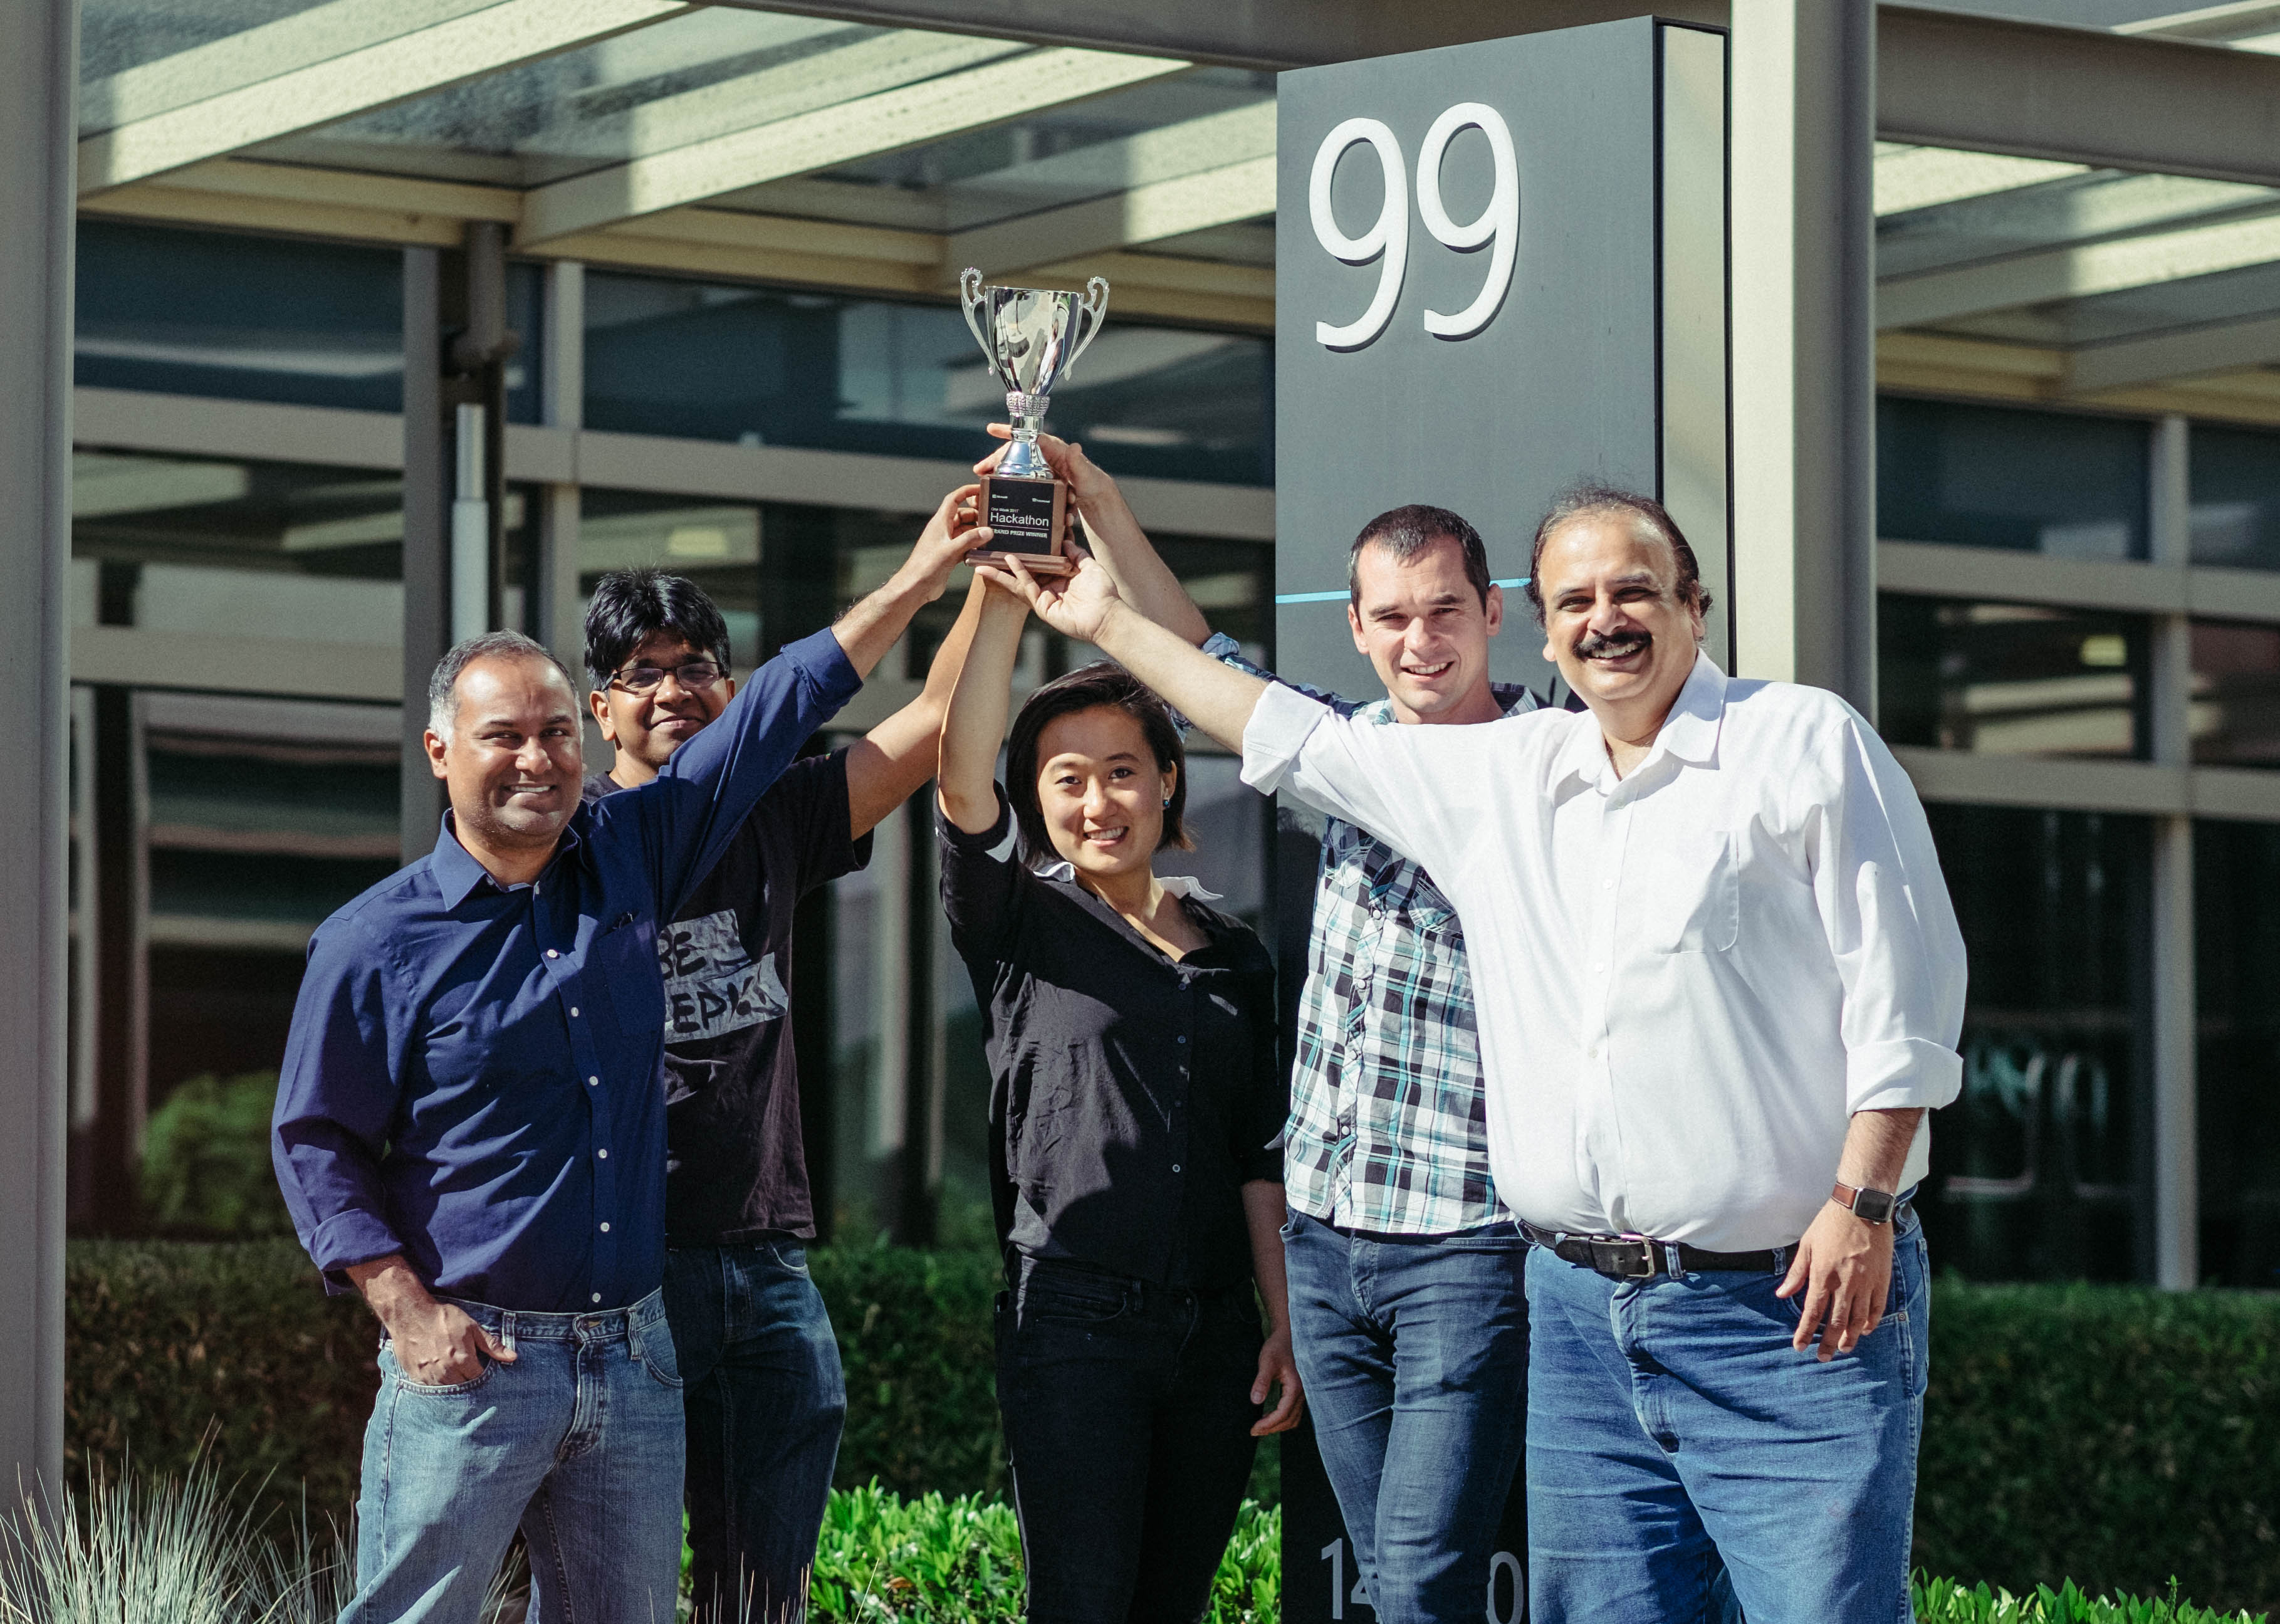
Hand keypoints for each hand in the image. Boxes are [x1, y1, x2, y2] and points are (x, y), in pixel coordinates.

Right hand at [351, 1256, 515, 1385]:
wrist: (411, 1314)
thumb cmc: (443, 1318)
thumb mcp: (472, 1327)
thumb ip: (491, 1345)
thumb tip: (512, 1357)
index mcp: (463, 1360)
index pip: (479, 1378)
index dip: (482, 1374)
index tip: (481, 1369)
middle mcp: (447, 1372)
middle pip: (463, 1387)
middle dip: (468, 1381)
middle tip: (467, 1371)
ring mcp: (430, 1376)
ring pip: (447, 1390)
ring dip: (453, 1384)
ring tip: (454, 1372)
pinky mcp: (416, 1377)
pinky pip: (431, 1388)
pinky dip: (437, 1384)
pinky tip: (440, 1374)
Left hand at [894, 483, 986, 601]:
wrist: (915, 586)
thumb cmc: (926, 566)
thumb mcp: (950, 550)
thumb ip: (970, 539)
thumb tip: (988, 531)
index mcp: (940, 522)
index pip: (954, 499)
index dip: (967, 491)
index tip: (981, 489)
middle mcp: (943, 530)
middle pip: (963, 515)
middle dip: (977, 515)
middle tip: (993, 518)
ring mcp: (946, 543)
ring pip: (965, 531)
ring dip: (977, 532)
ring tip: (993, 535)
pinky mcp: (949, 555)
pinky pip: (965, 545)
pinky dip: (974, 546)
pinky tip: (984, 550)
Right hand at [977, 426, 1118, 508]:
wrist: (1096, 498)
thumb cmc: (1093, 483)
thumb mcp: (1086, 474)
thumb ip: (1079, 462)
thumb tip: (1075, 447)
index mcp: (1054, 449)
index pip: (1028, 436)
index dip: (1009, 432)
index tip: (991, 428)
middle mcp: (1046, 457)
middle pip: (1015, 454)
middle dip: (995, 459)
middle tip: (979, 469)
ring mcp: (1042, 470)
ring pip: (1015, 468)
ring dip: (998, 473)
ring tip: (984, 478)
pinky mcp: (1042, 482)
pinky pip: (1023, 482)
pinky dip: (1010, 485)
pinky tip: (1000, 492)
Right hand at [979, 554, 1124, 643]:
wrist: (1107, 615)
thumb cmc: (1103, 593)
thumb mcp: (1089, 566)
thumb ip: (1076, 553)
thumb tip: (1065, 540)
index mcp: (1059, 578)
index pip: (1037, 564)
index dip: (1026, 554)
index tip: (1013, 541)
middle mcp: (1049, 587)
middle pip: (1023, 574)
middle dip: (1004, 566)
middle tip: (989, 553)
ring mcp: (1044, 598)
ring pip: (1019, 582)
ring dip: (1002, 572)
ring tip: (985, 561)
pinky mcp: (1043, 607)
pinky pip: (1028, 587)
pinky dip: (1019, 573)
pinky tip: (1010, 560)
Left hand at [1250, 1327, 1304, 1435]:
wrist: (1289, 1335)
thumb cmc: (1278, 1346)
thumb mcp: (1266, 1361)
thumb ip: (1261, 1381)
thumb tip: (1255, 1401)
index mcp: (1295, 1386)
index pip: (1282, 1414)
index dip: (1268, 1425)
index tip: (1254, 1429)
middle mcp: (1303, 1392)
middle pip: (1289, 1420)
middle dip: (1272, 1428)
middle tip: (1255, 1431)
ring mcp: (1304, 1392)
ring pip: (1294, 1418)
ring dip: (1278, 1425)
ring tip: (1261, 1425)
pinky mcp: (1300, 1391)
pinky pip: (1294, 1411)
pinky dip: (1283, 1418)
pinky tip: (1270, 1414)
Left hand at [1776, 1201, 1893, 1360]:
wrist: (1861, 1207)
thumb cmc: (1829, 1224)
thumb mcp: (1806, 1245)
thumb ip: (1796, 1273)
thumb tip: (1782, 1295)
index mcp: (1823, 1274)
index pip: (1812, 1311)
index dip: (1805, 1332)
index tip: (1799, 1347)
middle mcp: (1845, 1282)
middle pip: (1836, 1321)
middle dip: (1828, 1343)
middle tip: (1823, 1358)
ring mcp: (1866, 1282)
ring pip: (1859, 1319)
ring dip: (1851, 1337)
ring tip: (1844, 1349)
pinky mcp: (1882, 1278)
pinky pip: (1878, 1307)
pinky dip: (1872, 1321)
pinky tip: (1865, 1330)